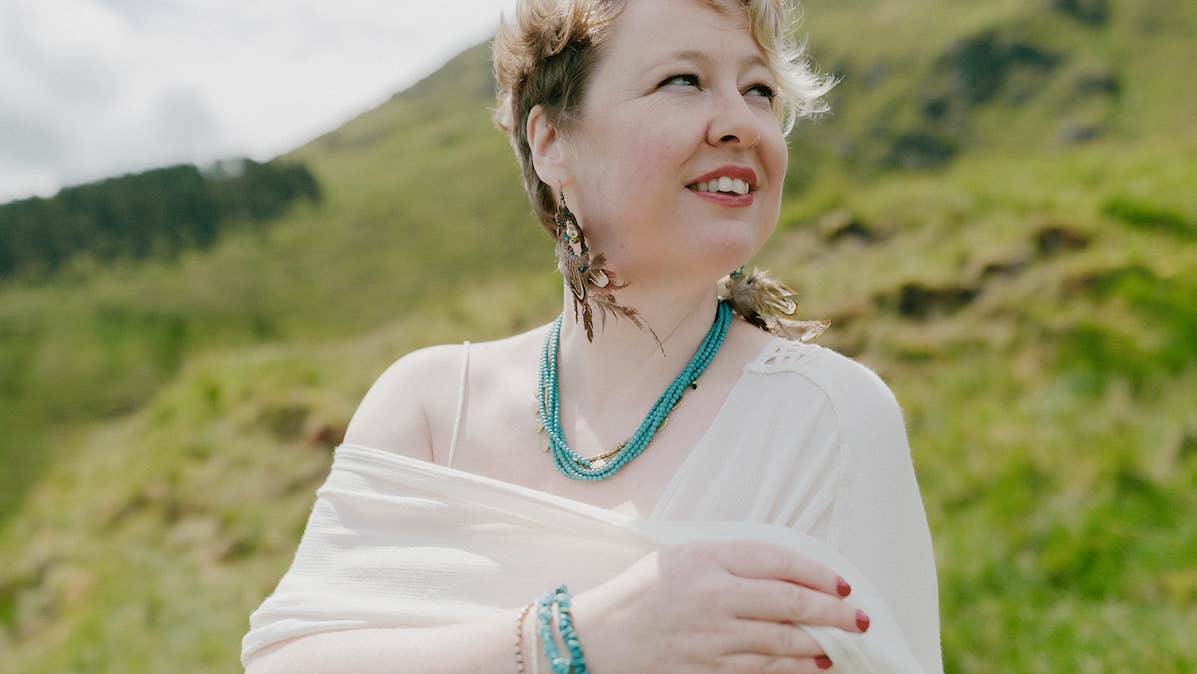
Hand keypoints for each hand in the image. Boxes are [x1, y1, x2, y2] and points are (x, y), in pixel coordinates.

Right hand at [567, 539, 867, 673]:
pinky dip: (791, 671)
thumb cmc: (642, 592)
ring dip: (819, 646)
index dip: (818, 574)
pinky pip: (759, 673)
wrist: (594, 637)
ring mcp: (708, 640)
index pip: (777, 561)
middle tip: (860, 619)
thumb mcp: (683, 557)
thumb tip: (793, 573)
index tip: (843, 585)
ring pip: (780, 643)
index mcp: (705, 560)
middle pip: (788, 604)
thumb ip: (732, 560)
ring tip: (840, 645)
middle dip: (834, 613)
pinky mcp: (704, 672)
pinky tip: (812, 667)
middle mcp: (710, 598)